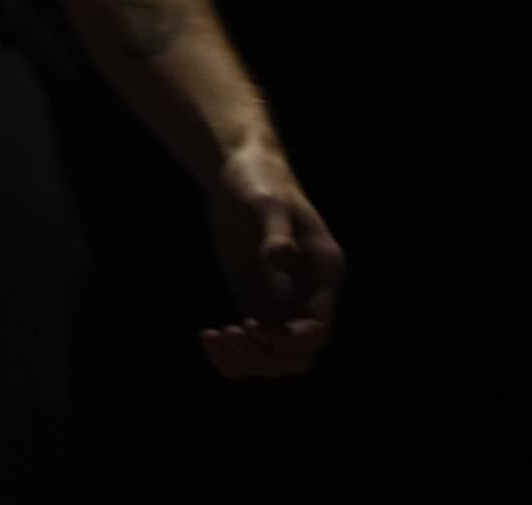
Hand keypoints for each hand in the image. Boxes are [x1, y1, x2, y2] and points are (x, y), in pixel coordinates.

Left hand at [199, 141, 345, 379]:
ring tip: (214, 342)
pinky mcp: (258, 303)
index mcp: (324, 275)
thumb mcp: (266, 204)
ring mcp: (284, 302)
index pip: (317, 330)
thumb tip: (284, 262)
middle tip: (229, 336)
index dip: (287, 340)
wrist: (239, 171)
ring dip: (247, 361)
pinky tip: (208, 338)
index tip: (251, 326)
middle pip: (299, 355)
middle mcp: (309, 295)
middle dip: (265, 356)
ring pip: (276, 358)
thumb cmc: (259, 182)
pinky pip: (254, 344)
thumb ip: (276, 235)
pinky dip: (233, 352)